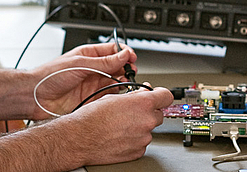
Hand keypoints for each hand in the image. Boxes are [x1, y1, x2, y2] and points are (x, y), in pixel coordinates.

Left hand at [27, 42, 138, 117]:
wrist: (34, 96)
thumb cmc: (49, 76)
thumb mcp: (80, 64)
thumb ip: (104, 61)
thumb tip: (123, 55)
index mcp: (89, 55)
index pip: (113, 50)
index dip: (124, 53)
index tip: (132, 58)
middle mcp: (92, 69)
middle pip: (116, 66)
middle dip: (126, 68)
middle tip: (131, 73)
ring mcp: (92, 84)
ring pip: (114, 81)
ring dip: (122, 82)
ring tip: (126, 85)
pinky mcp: (91, 99)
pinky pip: (108, 96)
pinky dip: (115, 96)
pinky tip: (118, 96)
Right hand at [59, 85, 173, 165]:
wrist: (80, 138)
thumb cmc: (91, 117)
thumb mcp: (114, 97)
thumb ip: (134, 95)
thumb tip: (142, 94)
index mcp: (143, 104)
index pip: (166, 96)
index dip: (161, 95)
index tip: (158, 96)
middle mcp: (147, 121)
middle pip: (158, 114)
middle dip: (148, 112)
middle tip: (132, 112)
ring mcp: (143, 138)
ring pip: (149, 129)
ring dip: (139, 127)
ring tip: (120, 125)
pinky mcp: (138, 152)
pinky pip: (141, 143)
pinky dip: (134, 140)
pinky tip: (120, 136)